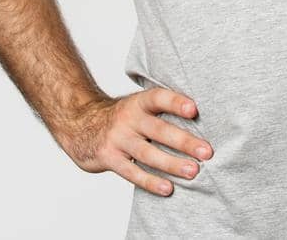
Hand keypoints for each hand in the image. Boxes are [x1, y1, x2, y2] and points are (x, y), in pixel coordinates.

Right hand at [57, 87, 212, 197]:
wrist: (80, 125)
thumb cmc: (122, 119)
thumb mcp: (137, 107)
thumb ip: (161, 113)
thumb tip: (201, 123)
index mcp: (139, 103)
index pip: (158, 98)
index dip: (175, 102)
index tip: (194, 109)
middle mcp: (128, 118)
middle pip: (159, 130)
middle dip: (184, 141)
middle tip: (206, 151)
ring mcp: (118, 139)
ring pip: (147, 153)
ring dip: (171, 163)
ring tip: (193, 171)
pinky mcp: (109, 158)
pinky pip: (132, 172)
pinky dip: (150, 181)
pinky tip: (168, 188)